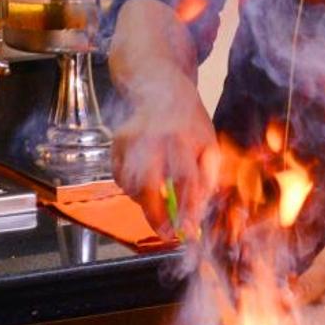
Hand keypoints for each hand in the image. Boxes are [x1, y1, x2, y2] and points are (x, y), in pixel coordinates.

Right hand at [111, 70, 217, 228]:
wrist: (160, 90)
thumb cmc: (190, 123)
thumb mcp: (209, 145)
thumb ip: (207, 178)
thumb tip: (197, 212)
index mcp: (181, 137)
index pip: (185, 180)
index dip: (187, 208)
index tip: (188, 230)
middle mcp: (151, 137)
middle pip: (148, 185)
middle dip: (156, 215)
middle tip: (166, 234)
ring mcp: (128, 140)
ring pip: (131, 185)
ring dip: (145, 203)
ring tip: (159, 203)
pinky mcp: (115, 143)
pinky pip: (120, 178)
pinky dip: (132, 190)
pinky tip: (145, 183)